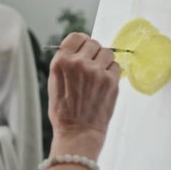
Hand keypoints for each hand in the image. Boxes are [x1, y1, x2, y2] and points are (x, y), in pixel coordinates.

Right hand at [47, 33, 120, 160]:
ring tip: (98, 76)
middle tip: (91, 66)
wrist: (77, 132)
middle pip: (94, 43)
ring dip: (104, 61)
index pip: (76, 37)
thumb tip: (79, 50)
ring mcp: (96, 72)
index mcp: (61, 62)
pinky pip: (116, 66)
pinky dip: (112, 73)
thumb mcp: (54, 82)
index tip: (83, 48)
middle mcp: (79, 63)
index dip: (81, 42)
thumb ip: (65, 63)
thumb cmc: (64, 110)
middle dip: (93, 53)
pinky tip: (103, 84)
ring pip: (107, 53)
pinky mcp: (111, 81)